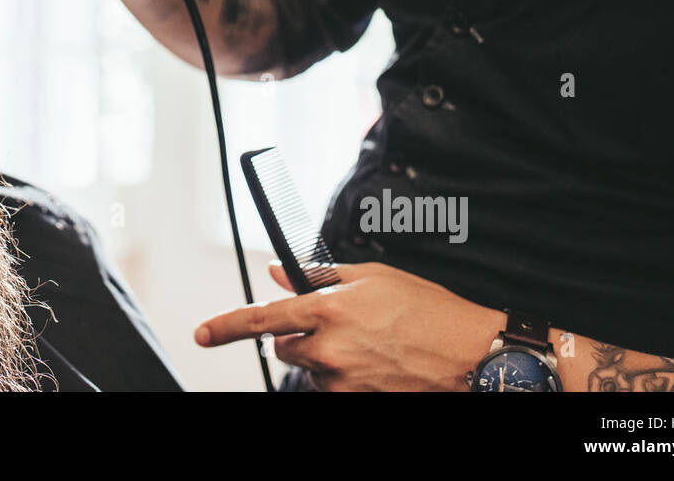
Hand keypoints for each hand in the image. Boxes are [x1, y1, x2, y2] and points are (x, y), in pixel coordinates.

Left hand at [194, 261, 504, 390]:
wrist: (472, 356)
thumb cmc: (428, 310)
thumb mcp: (374, 277)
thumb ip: (320, 276)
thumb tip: (277, 271)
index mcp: (328, 309)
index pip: (262, 319)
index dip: (225, 327)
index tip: (201, 333)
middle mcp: (330, 348)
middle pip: (285, 348)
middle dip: (299, 338)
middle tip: (337, 326)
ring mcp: (344, 381)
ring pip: (312, 370)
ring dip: (327, 358)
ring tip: (371, 344)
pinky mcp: (358, 402)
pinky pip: (335, 389)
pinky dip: (346, 377)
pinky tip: (377, 363)